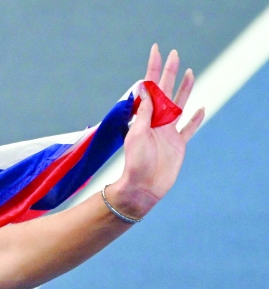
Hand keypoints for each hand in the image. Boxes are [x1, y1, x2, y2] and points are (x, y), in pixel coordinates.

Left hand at [108, 44, 205, 218]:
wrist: (142, 188)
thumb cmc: (136, 164)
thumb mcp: (137, 135)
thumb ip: (144, 113)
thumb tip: (144, 88)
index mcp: (146, 117)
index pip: (151, 87)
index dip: (153, 68)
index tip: (156, 50)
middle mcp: (158, 122)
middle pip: (167, 91)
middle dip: (170, 72)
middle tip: (174, 54)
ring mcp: (169, 133)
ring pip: (180, 105)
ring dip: (185, 89)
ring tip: (190, 73)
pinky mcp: (179, 145)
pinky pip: (189, 129)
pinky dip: (196, 119)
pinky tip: (201, 108)